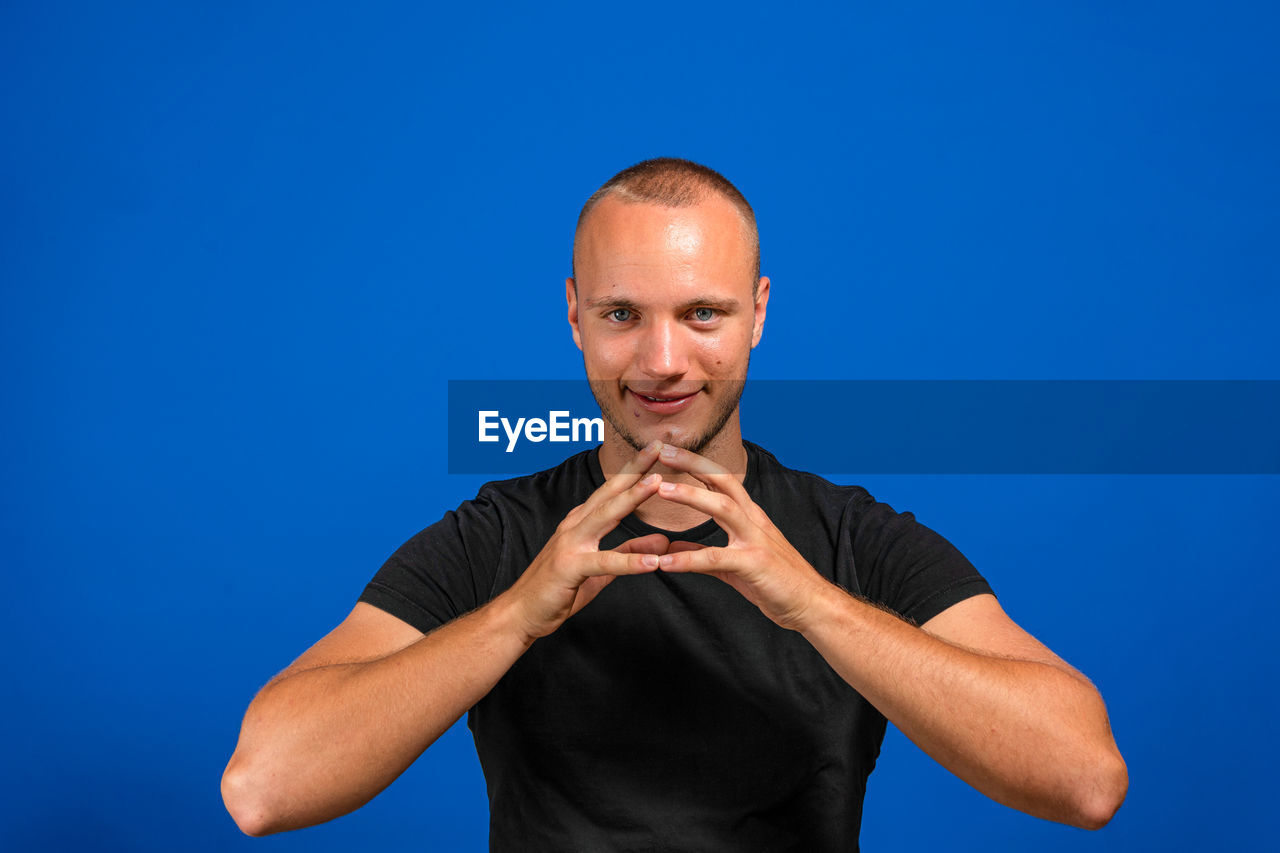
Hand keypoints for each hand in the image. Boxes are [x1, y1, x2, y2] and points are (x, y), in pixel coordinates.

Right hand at [502, 441, 669, 641]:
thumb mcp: (601, 570)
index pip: (612, 491)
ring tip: (657, 483)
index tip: (657, 450)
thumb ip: (628, 552)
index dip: (635, 470)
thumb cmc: (558, 589)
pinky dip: (630, 562)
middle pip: (609, 492)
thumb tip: (662, 540)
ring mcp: (570, 544)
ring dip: (632, 497)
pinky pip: (604, 563)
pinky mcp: (569, 568)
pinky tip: (653, 563)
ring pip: (605, 516)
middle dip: (635, 468)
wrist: (521, 613)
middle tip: (658, 446)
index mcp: (581, 522)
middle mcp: (575, 526)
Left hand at [654, 444, 827, 630]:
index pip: (722, 481)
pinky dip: (688, 559)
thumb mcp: (734, 565)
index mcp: (750, 518)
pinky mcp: (754, 564)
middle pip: (723, 482)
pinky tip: (664, 562)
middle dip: (694, 464)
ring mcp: (756, 540)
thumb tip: (674, 549)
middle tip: (663, 450)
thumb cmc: (776, 582)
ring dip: (691, 495)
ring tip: (661, 489)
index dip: (696, 464)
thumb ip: (704, 553)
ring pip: (723, 508)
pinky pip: (716, 558)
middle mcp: (754, 521)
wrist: (811, 604)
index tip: (670, 451)